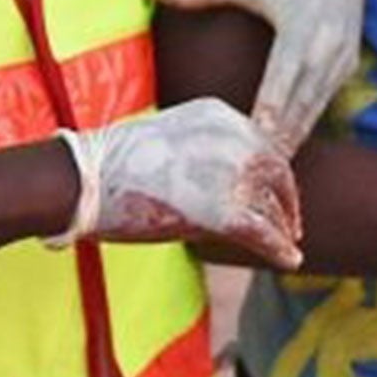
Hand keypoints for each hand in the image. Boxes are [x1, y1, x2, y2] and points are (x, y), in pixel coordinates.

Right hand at [53, 99, 301, 268]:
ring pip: (272, 205)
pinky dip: (279, 249)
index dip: (272, 175)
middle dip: (286, 201)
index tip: (276, 195)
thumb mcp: (168, 138)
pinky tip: (289, 261)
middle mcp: (234, 139)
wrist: (84, 177)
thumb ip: (200, 152)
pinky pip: (263, 233)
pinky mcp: (222, 211)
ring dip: (284, 228)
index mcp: (220, 115)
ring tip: (289, 246)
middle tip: (292, 225)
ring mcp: (230, 174)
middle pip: (276, 172)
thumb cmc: (111, 163)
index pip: (261, 145)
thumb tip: (217, 182)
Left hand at [146, 0, 364, 153]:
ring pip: (314, 109)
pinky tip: (288, 147)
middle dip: (279, 139)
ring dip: (294, 139)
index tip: (252, 142)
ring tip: (269, 171)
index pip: (281, 81)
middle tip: (254, 173)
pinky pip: (325, 102)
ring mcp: (340, 60)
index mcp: (299, 28)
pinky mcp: (347, 65)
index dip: (268, 114)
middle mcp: (324, 48)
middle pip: (299, 105)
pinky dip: (307, 125)